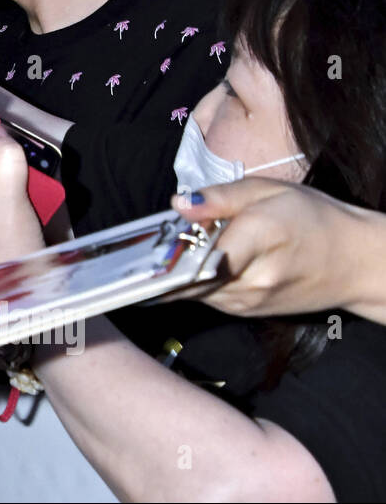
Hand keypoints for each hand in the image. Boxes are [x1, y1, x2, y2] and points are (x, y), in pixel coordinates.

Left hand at [172, 178, 385, 321]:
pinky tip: (197, 262)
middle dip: (164, 260)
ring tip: (177, 247)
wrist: (355, 263)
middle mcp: (252, 279)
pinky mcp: (243, 312)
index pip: (199, 255)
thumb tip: (179, 204)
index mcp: (260, 238)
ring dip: (176, 272)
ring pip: (190, 290)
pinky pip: (203, 297)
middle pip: (186, 275)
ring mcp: (247, 302)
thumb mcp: (268, 191)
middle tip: (151, 242)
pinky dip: (192, 280)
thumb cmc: (313, 219)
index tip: (148, 239)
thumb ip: (220, 197)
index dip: (168, 248)